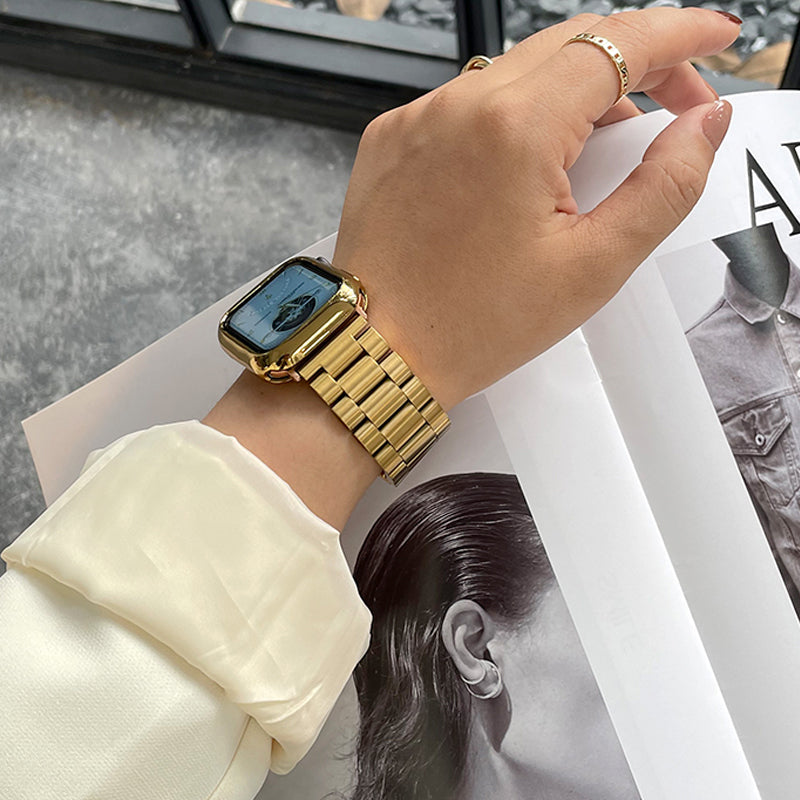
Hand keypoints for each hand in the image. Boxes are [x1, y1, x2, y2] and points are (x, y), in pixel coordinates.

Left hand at [332, 8, 738, 409]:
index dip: (679, 35)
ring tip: (595, 160)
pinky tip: (525, 171)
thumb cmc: (472, 325)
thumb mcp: (592, 268)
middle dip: (632, 66)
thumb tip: (702, 125)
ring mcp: (417, 117)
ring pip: (518, 73)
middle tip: (670, 107)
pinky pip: (469, 103)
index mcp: (513, 128)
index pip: (617, 45)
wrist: (378, 353)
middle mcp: (457, 105)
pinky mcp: (391, 137)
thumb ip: (664, 187)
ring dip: (571, 97)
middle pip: (570, 46)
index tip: (715, 40)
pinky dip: (512, 119)